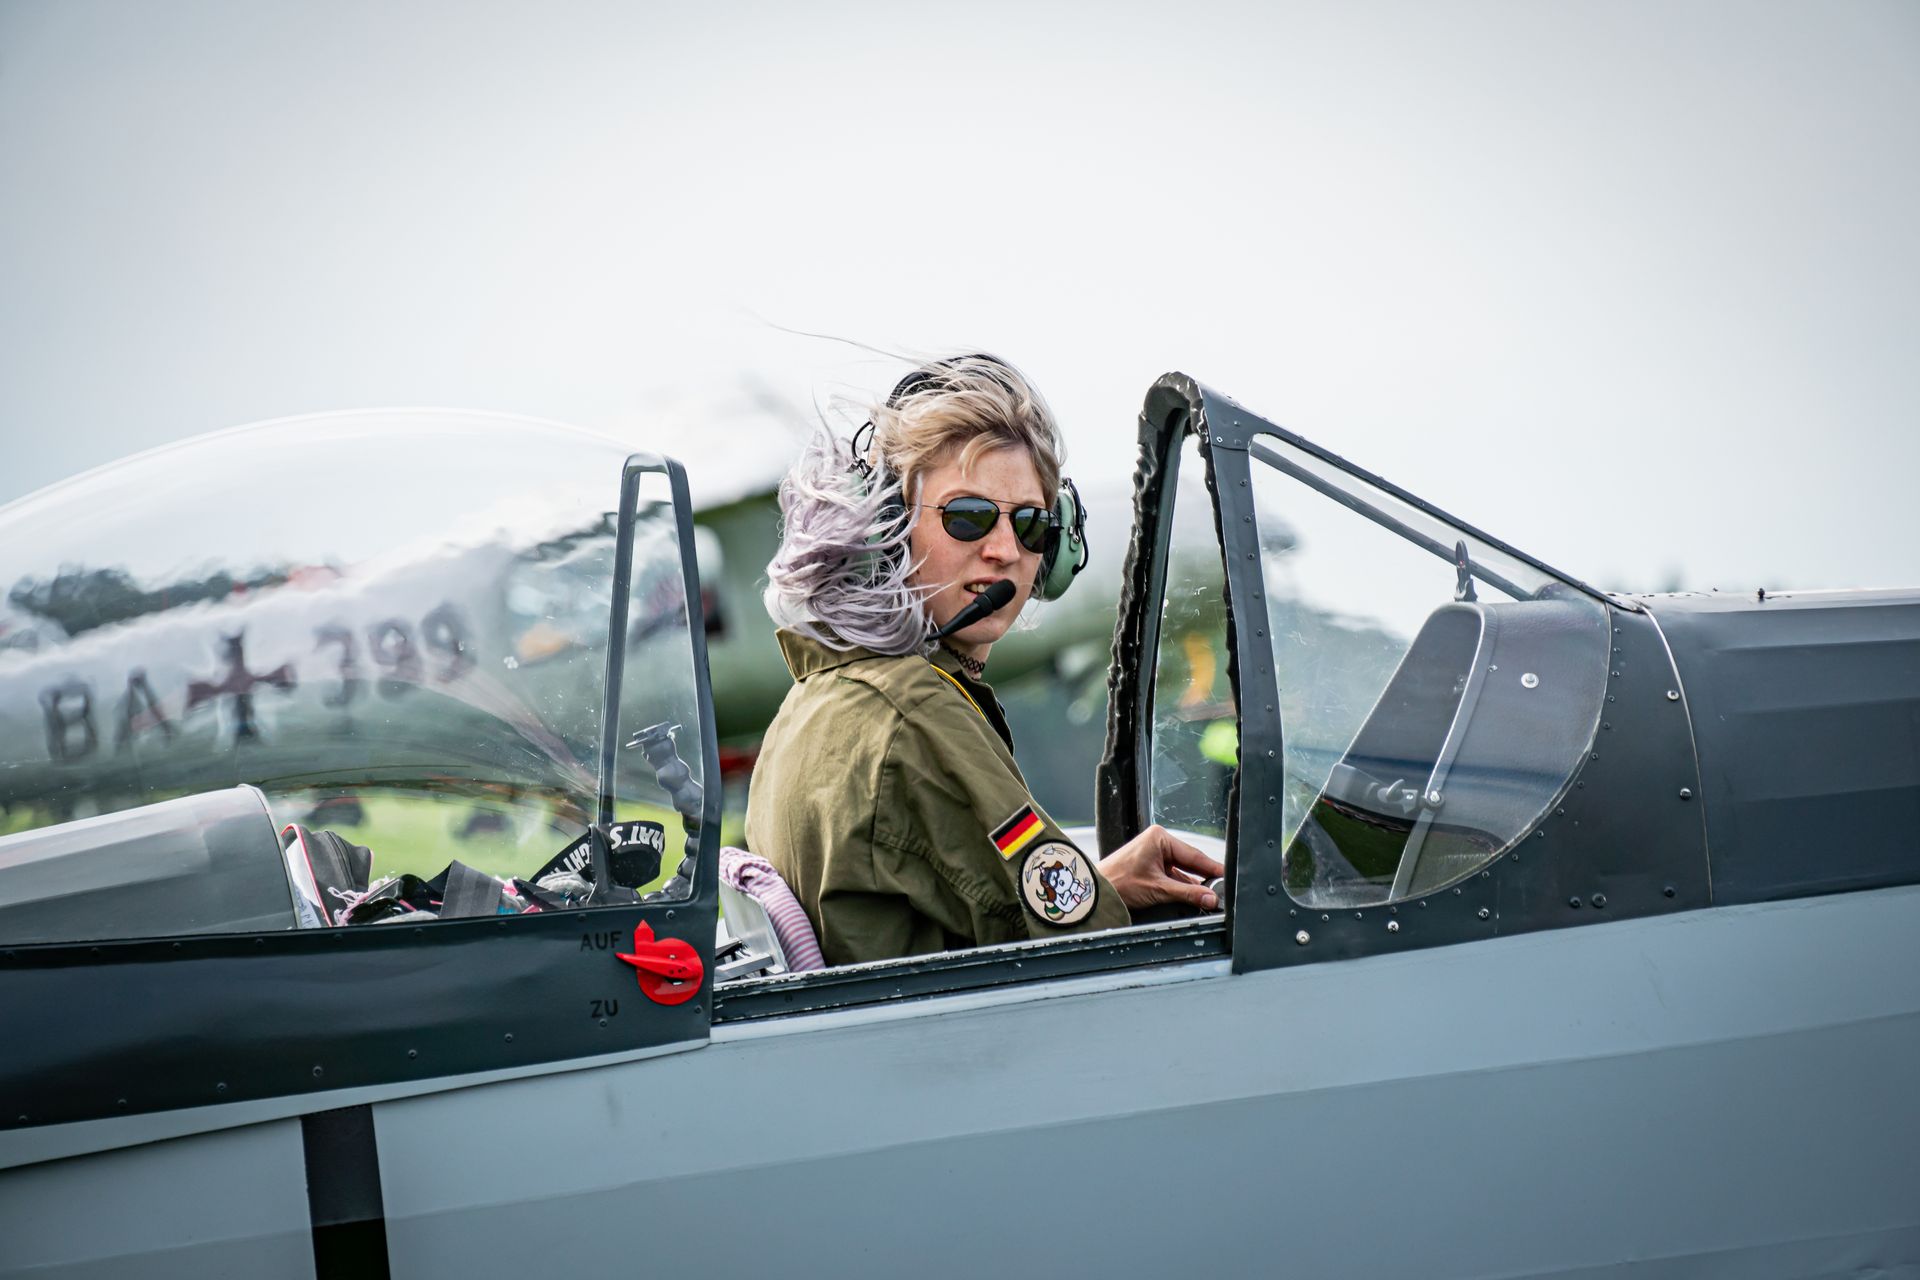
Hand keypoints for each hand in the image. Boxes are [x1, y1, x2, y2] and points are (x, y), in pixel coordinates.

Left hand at [1098, 824, 1225, 912]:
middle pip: (1189, 862)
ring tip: (1208, 897)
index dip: (1212, 869)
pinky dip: (1181, 886)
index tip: (1227, 878)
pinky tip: (1192, 896)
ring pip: (1182, 871)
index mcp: (1160, 838)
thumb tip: (1210, 898)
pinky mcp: (1150, 865)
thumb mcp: (1158, 889)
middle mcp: (1158, 842)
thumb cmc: (1119, 882)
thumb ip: (1188, 893)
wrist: (1097, 891)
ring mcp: (1154, 853)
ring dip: (1192, 884)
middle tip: (1221, 891)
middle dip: (1203, 878)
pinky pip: (1172, 875)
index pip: (1194, 855)